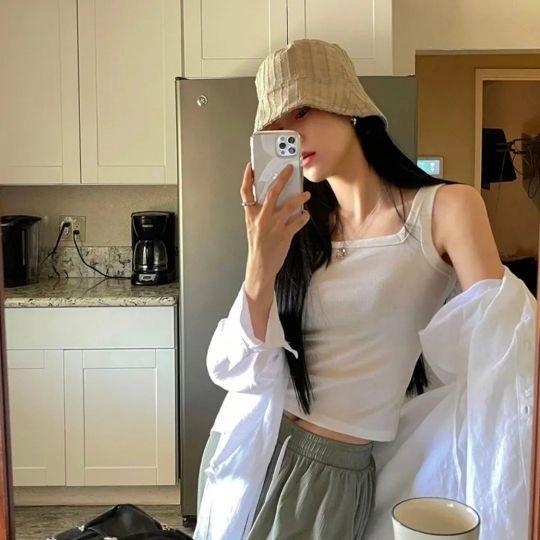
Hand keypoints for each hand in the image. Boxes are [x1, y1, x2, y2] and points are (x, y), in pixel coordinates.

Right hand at [241, 160, 310, 282]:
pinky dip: (304, 217)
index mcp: (251, 215)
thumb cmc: (258, 246)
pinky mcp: (285, 235)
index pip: (245, 192)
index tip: (251, 166)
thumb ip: (260, 213)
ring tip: (306, 194)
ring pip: (289, 205)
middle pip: (272, 192)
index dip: (247, 178)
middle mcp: (261, 218)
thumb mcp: (253, 227)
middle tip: (290, 168)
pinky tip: (306, 214)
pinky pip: (298, 222)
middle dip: (282, 178)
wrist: (260, 266)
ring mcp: (273, 226)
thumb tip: (273, 199)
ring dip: (300, 197)